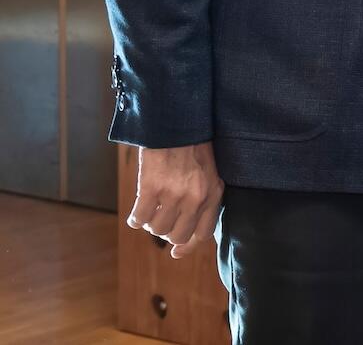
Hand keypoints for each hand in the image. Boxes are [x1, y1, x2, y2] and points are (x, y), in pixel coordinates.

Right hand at [128, 142, 223, 257]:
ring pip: (157, 229)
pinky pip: (139, 218)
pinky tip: (136, 213)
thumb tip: (187, 235)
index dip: (188, 246)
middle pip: (178, 235)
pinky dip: (135, 219)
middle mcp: (195, 198)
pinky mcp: (151, 188)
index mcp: (213, 194)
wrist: (177, 124)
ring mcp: (173, 194)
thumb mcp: (210, 174)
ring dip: (151, 224)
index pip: (203, 233)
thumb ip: (204, 200)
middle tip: (161, 219)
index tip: (176, 253)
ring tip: (150, 211)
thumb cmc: (193, 148)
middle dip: (167, 232)